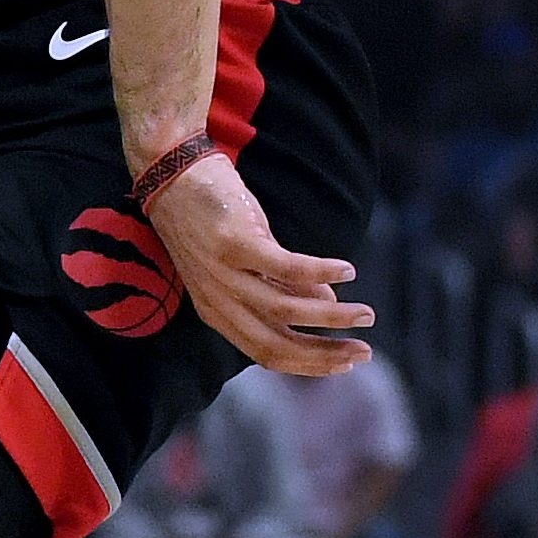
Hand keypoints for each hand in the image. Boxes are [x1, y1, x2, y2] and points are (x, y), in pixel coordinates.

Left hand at [140, 151, 372, 374]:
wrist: (171, 173)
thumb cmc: (212, 218)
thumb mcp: (246, 261)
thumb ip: (282, 286)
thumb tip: (328, 303)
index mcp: (217, 311)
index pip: (266, 353)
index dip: (308, 364)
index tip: (345, 365)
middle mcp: (217, 299)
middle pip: (276, 343)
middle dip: (325, 353)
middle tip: (364, 352)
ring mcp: (223, 272)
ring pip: (286, 310)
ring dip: (333, 316)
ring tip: (366, 314)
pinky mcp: (234, 243)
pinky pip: (286, 268)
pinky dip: (321, 272)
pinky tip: (348, 272)